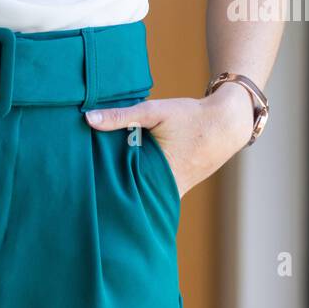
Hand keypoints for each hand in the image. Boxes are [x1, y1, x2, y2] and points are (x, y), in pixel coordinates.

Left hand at [84, 89, 252, 198]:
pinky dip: (140, 182)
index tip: (81, 185)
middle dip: (110, 190)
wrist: (227, 124)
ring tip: (97, 180)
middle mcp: (167, 190)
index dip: (102, 188)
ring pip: (142, 194)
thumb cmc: (191, 118)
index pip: (122, 191)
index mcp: (160, 176)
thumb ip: (121, 116)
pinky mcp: (177, 186)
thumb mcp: (155, 112)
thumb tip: (88, 119)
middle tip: (82, 184)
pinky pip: (153, 189)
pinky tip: (121, 174)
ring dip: (125, 186)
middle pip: (131, 195)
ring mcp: (174, 192)